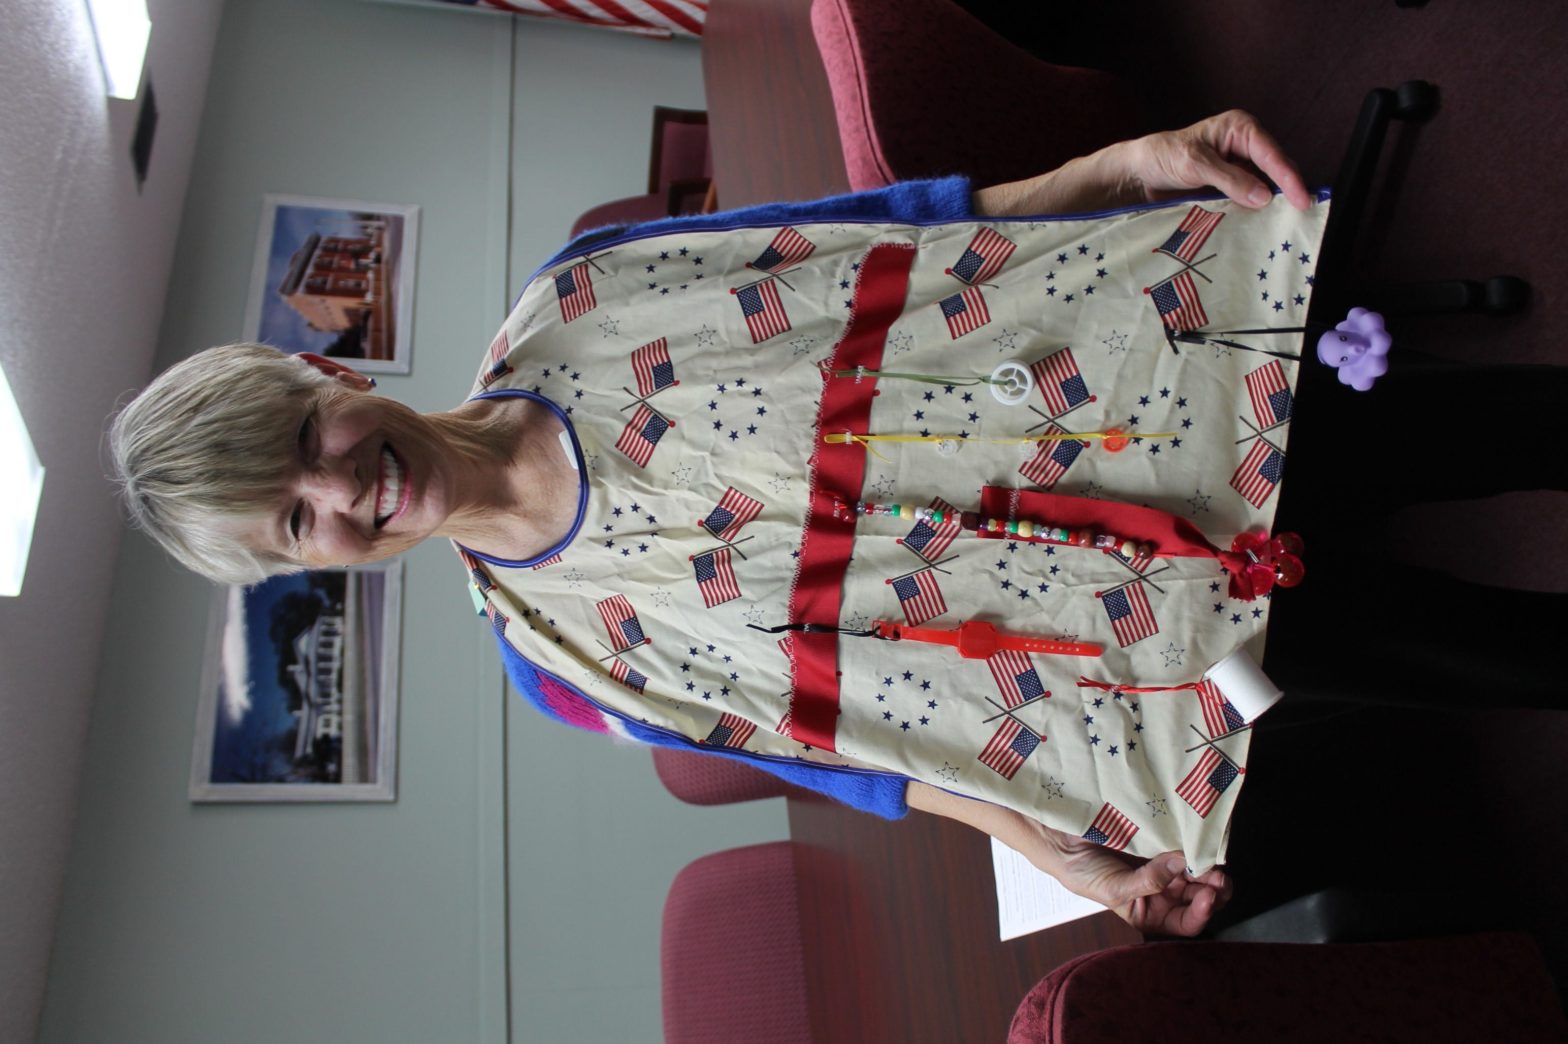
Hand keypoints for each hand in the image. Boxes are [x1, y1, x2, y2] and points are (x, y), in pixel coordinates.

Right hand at [1049, 829, 1232, 936]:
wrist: (1062, 839)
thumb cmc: (1082, 872)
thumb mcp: (1115, 888)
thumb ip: (1149, 882)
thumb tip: (1183, 864)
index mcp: (1151, 912)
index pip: (1187, 921)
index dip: (1202, 912)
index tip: (1208, 895)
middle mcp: (1163, 891)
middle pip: (1200, 896)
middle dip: (1213, 889)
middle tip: (1218, 876)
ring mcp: (1164, 864)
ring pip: (1198, 871)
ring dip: (1208, 867)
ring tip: (1210, 857)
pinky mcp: (1162, 839)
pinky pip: (1184, 844)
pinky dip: (1194, 844)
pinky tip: (1198, 840)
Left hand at [1121, 109, 1311, 210]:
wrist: (1139, 172)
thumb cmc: (1164, 157)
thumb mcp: (1196, 165)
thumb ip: (1230, 180)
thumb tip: (1264, 197)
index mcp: (1240, 128)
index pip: (1271, 154)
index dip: (1288, 177)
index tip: (1301, 199)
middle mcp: (1243, 145)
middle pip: (1274, 169)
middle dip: (1286, 189)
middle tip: (1300, 214)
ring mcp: (1238, 166)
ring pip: (1264, 186)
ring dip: (1271, 203)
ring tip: (1286, 221)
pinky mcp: (1230, 185)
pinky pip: (1249, 198)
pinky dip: (1255, 210)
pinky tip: (1262, 223)